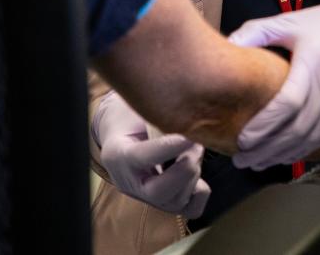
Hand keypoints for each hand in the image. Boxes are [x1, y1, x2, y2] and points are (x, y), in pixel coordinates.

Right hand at [92, 92, 211, 217]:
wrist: (124, 134)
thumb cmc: (134, 117)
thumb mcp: (139, 110)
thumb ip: (158, 118)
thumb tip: (187, 120)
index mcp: (119, 156)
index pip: (143, 158)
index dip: (169, 148)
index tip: (188, 136)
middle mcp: (130, 184)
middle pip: (159, 192)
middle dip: (185, 168)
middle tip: (195, 142)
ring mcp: (148, 198)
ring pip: (178, 201)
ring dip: (194, 174)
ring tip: (194, 149)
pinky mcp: (167, 204)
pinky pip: (192, 209)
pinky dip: (200, 190)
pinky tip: (195, 168)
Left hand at [227, 0, 319, 168]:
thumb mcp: (291, 22)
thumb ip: (256, 32)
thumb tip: (226, 45)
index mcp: (315, 62)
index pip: (288, 105)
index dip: (264, 126)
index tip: (243, 140)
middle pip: (299, 130)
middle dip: (267, 150)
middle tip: (242, 159)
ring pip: (315, 138)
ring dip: (285, 154)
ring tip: (259, 162)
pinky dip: (308, 147)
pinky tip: (288, 153)